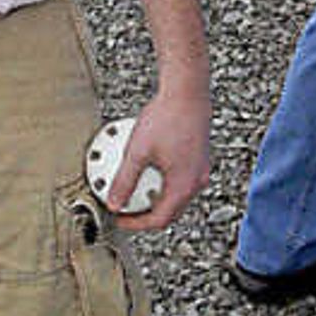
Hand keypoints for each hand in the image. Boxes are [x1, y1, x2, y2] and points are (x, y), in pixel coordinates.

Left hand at [109, 80, 211, 232]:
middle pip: (169, 211)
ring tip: (133, 186)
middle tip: (124, 205)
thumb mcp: (137, 152)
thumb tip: (115, 203)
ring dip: (153, 195)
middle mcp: (196, 182)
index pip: (159, 220)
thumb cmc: (167, 117)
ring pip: (175, 195)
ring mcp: (200, 170)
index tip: (119, 218)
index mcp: (183, 186)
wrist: (187, 92)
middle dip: (144, 212)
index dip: (136, 224)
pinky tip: (148, 168)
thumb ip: (124, 181)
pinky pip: (180, 180)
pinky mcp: (198, 159)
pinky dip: (163, 181)